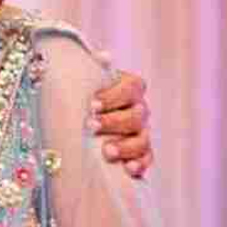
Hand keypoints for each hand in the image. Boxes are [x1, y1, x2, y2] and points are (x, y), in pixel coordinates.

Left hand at [88, 50, 152, 179]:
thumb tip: (103, 57)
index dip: (114, 96)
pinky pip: (147, 159)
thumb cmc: (81, 97)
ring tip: (106, 152)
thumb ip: (91, 71)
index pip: (132, 86)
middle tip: (91, 126)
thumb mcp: (82, 82)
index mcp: (128, 87)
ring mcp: (141, 132)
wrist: (79, 122)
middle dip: (114, 122)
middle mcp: (138, 109)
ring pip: (143, 139)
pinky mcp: (140, 154)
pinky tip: (128, 169)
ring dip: (125, 146)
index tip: (92, 104)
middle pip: (137, 115)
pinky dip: (139, 164)